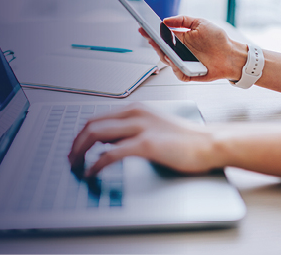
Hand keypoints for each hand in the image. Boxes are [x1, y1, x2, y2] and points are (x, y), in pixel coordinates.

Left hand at [68, 103, 222, 176]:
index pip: (98, 118)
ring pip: (95, 134)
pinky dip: (96, 163)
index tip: (76, 148)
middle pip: (91, 124)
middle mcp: (135, 113)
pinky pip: (110, 153)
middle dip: (76, 142)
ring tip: (75, 165)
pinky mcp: (145, 144)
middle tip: (71, 158)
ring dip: (80, 151)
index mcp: (136, 109)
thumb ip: (133, 130)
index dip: (82, 134)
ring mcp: (140, 127)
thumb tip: (110, 141)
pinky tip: (92, 172)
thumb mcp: (155, 126)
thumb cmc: (186, 138)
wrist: (210, 142)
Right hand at [139, 15, 247, 81]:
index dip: (152, 32)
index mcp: (181, 38)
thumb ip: (182, 20)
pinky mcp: (189, 73)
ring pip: (168, 61)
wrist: (231, 55)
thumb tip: (166, 20)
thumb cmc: (218, 40)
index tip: (143, 27)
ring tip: (161, 48)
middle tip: (150, 38)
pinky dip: (176, 68)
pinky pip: (178, 72)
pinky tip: (175, 62)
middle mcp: (180, 51)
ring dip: (164, 55)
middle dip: (154, 44)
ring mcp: (183, 63)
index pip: (162, 36)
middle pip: (161, 49)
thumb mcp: (200, 23)